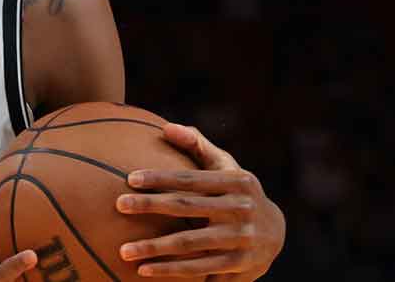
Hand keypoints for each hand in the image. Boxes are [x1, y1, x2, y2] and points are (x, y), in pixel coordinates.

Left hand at [116, 123, 285, 279]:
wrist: (276, 232)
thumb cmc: (237, 191)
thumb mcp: (226, 166)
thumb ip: (198, 145)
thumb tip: (165, 127)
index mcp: (237, 182)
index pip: (191, 179)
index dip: (160, 178)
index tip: (130, 179)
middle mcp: (241, 208)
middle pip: (186, 207)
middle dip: (149, 206)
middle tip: (118, 205)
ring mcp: (241, 238)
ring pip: (190, 243)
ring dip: (155, 247)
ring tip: (124, 250)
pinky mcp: (239, 264)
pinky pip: (199, 268)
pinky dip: (171, 270)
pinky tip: (144, 270)